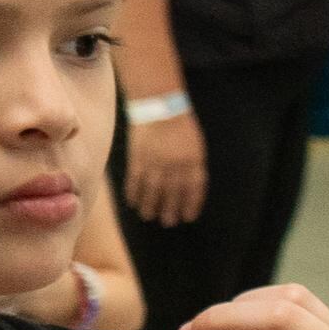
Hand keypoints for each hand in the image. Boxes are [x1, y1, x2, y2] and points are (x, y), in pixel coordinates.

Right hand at [124, 110, 208, 226]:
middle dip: (170, 209)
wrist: (159, 107)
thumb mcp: (196, 146)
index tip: (187, 216)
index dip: (190, 204)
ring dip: (150, 205)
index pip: (193, 189)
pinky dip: (134, 193)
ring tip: (149, 216)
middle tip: (167, 222)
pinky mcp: (138, 158)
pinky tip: (133, 202)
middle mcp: (175, 165)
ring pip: (152, 190)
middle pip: (172, 193)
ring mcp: (155, 162)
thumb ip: (194, 166)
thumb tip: (189, 187)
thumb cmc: (181, 126)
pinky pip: (135, 180)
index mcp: (193, 161)